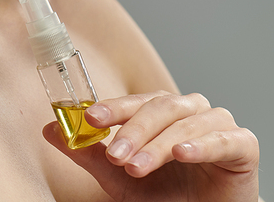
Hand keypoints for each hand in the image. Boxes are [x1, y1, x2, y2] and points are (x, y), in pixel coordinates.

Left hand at [43, 91, 258, 201]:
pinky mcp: (242, 144)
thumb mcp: (120, 178)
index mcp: (162, 109)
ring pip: (185, 123)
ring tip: (137, 165)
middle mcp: (189, 108)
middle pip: (159, 107)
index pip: (136, 100)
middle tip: (115, 154)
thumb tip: (50, 129)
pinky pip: (222, 139)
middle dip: (133, 130)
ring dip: (157, 144)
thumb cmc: (166, 195)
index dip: (113, 107)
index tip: (90, 118)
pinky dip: (202, 144)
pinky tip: (182, 153)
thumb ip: (90, 153)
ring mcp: (217, 122)